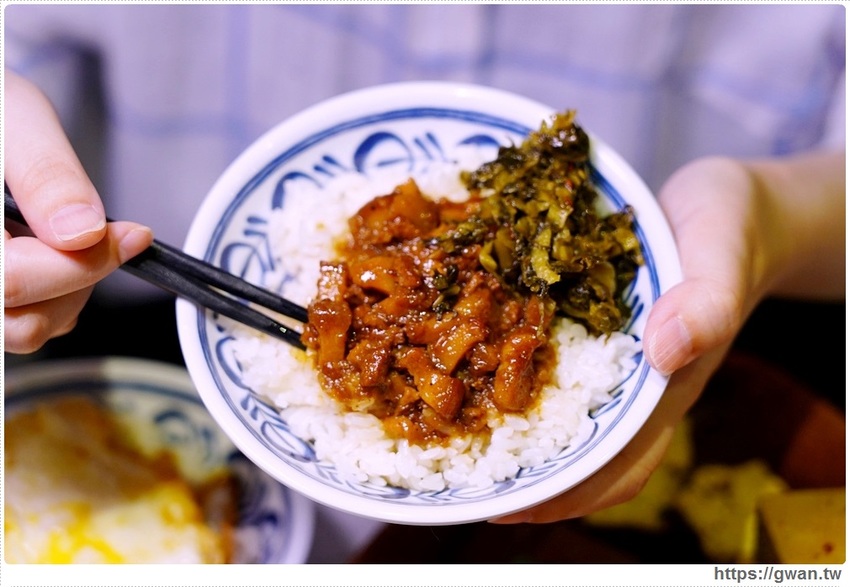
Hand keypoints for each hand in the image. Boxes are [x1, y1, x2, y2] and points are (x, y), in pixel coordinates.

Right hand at [4, 69, 153, 352]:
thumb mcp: (16, 118)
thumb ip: (46, 174)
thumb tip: (83, 233)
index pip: (10, 281)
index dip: (83, 264)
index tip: (133, 235)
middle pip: (20, 323)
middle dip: (77, 280)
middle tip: (95, 232)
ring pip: (25, 331)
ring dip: (67, 294)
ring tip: (66, 238)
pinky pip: (26, 324)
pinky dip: (56, 298)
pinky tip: (53, 253)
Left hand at [491, 151, 844, 521]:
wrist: (726, 201)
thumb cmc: (732, 228)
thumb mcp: (722, 251)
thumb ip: (706, 301)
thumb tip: (664, 354)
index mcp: (665, 387)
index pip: (618, 466)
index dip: (568, 495)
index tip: (508, 507)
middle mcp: (632, 384)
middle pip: (579, 455)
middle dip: (525, 476)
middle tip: (459, 481)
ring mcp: (610, 361)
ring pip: (559, 416)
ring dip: (512, 432)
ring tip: (451, 434)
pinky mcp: (591, 331)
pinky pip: (551, 367)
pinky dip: (514, 377)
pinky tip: (475, 366)